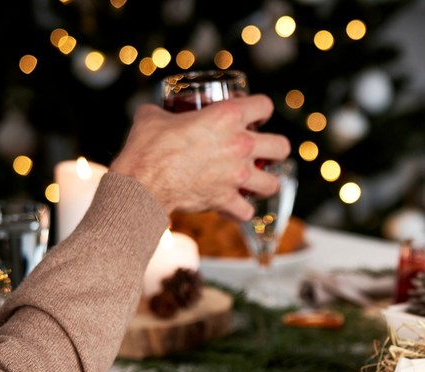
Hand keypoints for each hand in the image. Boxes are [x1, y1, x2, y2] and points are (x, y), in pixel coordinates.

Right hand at [110, 96, 291, 221]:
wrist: (142, 182)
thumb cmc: (146, 146)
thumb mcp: (153, 117)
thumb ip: (162, 111)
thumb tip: (156, 111)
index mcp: (226, 117)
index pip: (264, 105)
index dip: (262, 109)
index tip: (257, 116)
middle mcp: (240, 145)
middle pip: (282, 146)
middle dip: (275, 149)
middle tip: (263, 152)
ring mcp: (238, 175)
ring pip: (273, 184)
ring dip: (264, 183)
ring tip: (254, 182)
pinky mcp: (228, 200)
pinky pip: (247, 212)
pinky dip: (240, 211)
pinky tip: (232, 207)